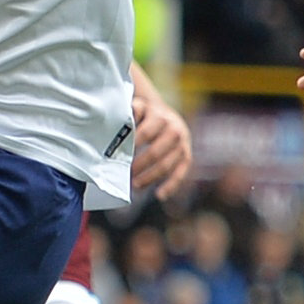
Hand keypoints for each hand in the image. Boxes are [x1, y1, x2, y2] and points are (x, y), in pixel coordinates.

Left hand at [129, 80, 193, 196]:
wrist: (166, 113)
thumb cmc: (145, 114)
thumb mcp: (138, 108)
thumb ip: (130, 114)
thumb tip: (120, 123)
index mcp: (160, 117)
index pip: (145, 133)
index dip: (132, 146)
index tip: (117, 157)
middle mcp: (175, 130)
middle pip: (156, 152)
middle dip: (140, 165)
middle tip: (124, 174)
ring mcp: (182, 144)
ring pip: (167, 164)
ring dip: (150, 177)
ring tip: (135, 186)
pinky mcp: (186, 156)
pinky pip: (180, 173)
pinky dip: (171, 185)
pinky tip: (159, 195)